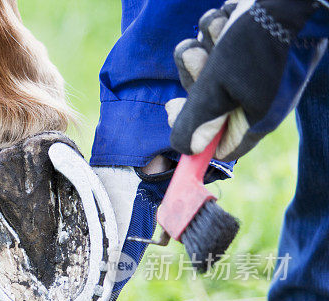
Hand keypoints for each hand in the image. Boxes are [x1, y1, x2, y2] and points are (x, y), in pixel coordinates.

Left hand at [167, 0, 327, 160]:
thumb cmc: (258, 43)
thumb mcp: (219, 87)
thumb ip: (199, 120)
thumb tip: (187, 149)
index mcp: (254, 117)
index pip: (218, 146)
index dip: (192, 134)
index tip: (174, 109)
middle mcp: (254, 96)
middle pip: (204, 104)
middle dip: (195, 77)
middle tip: (198, 59)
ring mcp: (251, 68)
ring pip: (205, 67)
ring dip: (203, 46)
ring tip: (220, 30)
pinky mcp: (247, 42)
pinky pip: (215, 41)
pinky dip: (215, 29)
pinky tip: (229, 18)